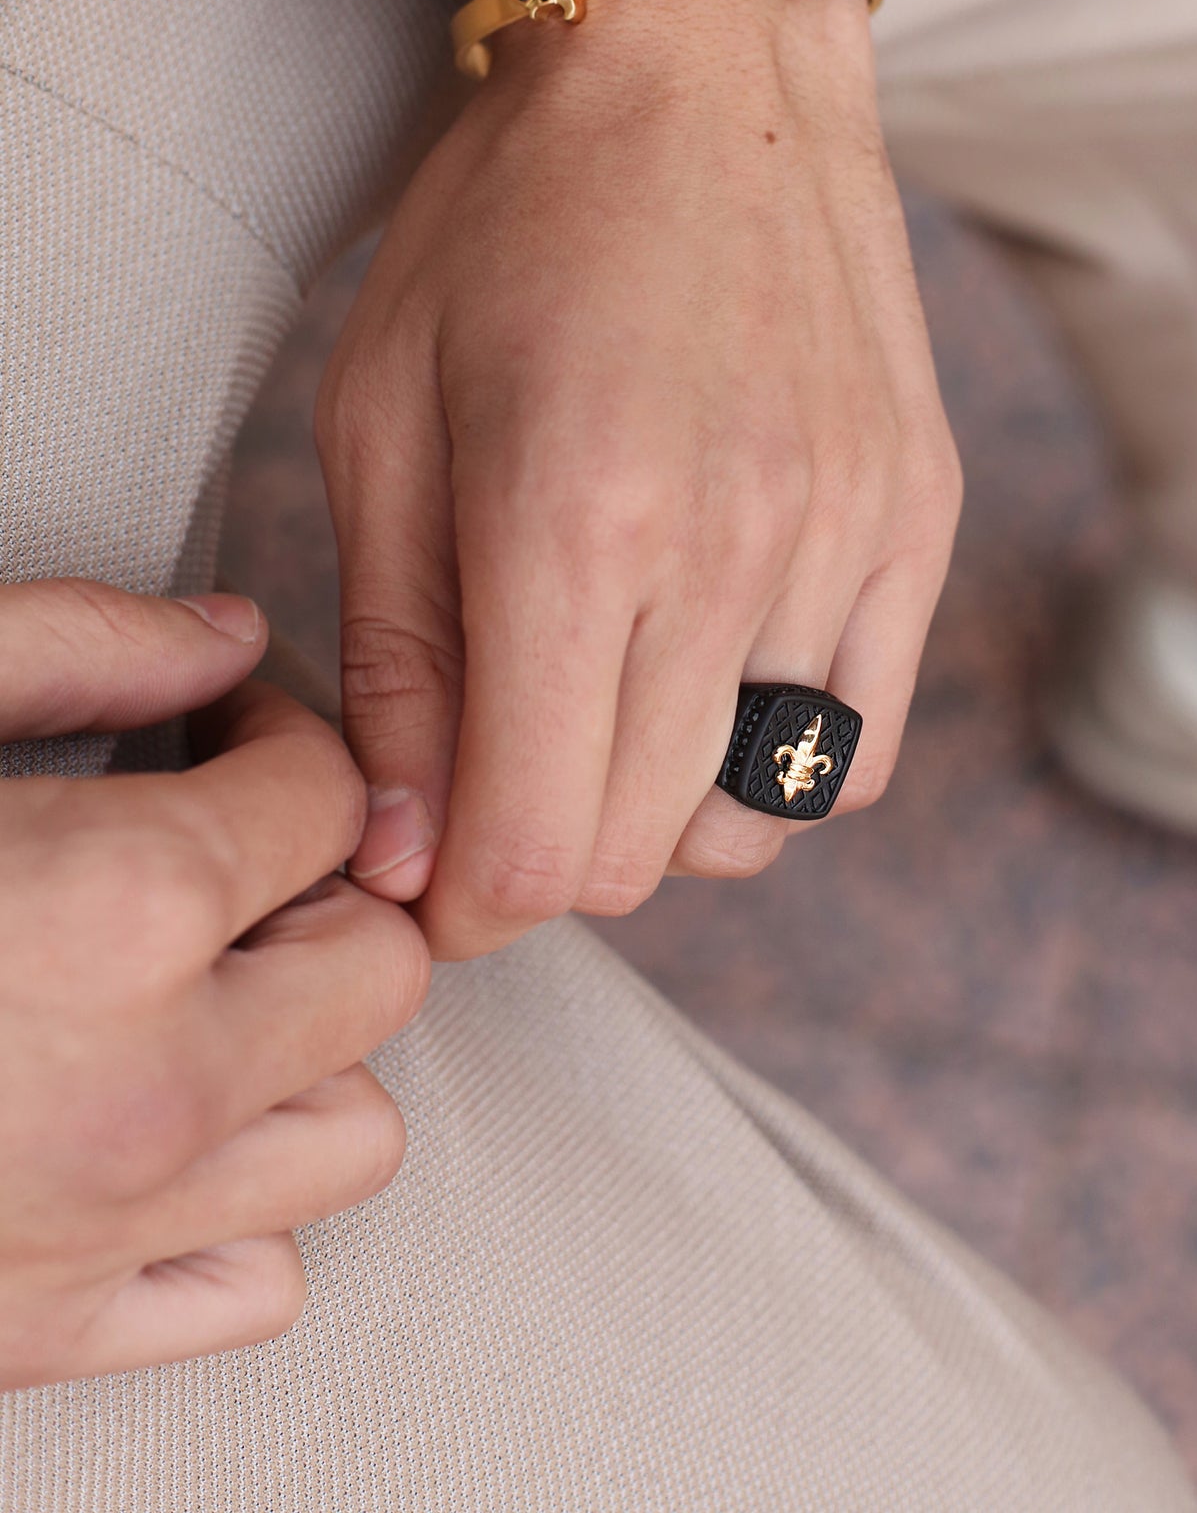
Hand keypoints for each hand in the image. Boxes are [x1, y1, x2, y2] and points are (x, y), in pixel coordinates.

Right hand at [0, 580, 430, 1390]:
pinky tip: (154, 1122)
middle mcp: (142, 1087)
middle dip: (324, 884)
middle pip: (377, 969)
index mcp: (114, 908)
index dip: (291, 739)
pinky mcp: (41, 1337)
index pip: (330, 803)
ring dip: (304, 1045)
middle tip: (234, 845)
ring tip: (207, 982)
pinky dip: (236, 1202)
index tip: (240, 735)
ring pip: (349, 1134)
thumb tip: (219, 638)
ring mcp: (101, 1232)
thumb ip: (77, 649)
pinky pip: (254, 1282)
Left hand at [320, 0, 961, 956]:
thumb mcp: (383, 412)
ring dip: (655, 804)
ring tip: (607, 689)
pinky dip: (772, 755)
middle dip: (543, 848)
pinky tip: (714, 661)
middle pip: (638, 856)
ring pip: (750, 822)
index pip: (535, 851)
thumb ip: (397, 651)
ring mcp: (849, 536)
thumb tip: (408, 852)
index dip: (463, 891)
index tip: (430, 854)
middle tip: (498, 753)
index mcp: (574, 521)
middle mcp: (736, 548)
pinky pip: (856, 749)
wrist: (702, 49)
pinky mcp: (918, 518)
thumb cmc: (511, 216)